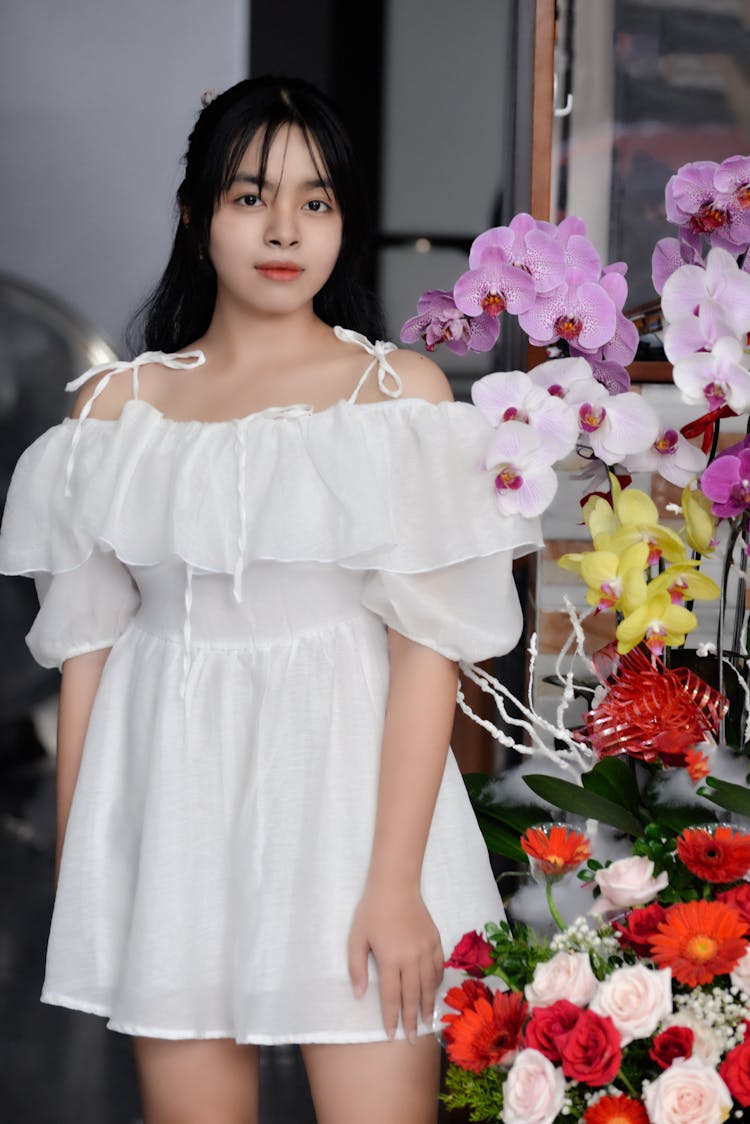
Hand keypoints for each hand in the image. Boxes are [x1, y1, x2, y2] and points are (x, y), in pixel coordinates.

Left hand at [347, 883, 444, 1041]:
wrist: (396, 885)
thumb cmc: (371, 911)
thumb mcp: (356, 938)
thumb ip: (357, 968)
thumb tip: (361, 994)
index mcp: (390, 959)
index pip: (392, 997)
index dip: (392, 1018)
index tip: (392, 1035)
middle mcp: (411, 958)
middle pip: (413, 996)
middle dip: (412, 1019)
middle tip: (413, 1037)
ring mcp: (426, 949)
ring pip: (430, 984)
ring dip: (428, 1004)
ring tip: (427, 1020)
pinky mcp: (435, 940)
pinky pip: (439, 967)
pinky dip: (437, 982)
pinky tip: (434, 990)